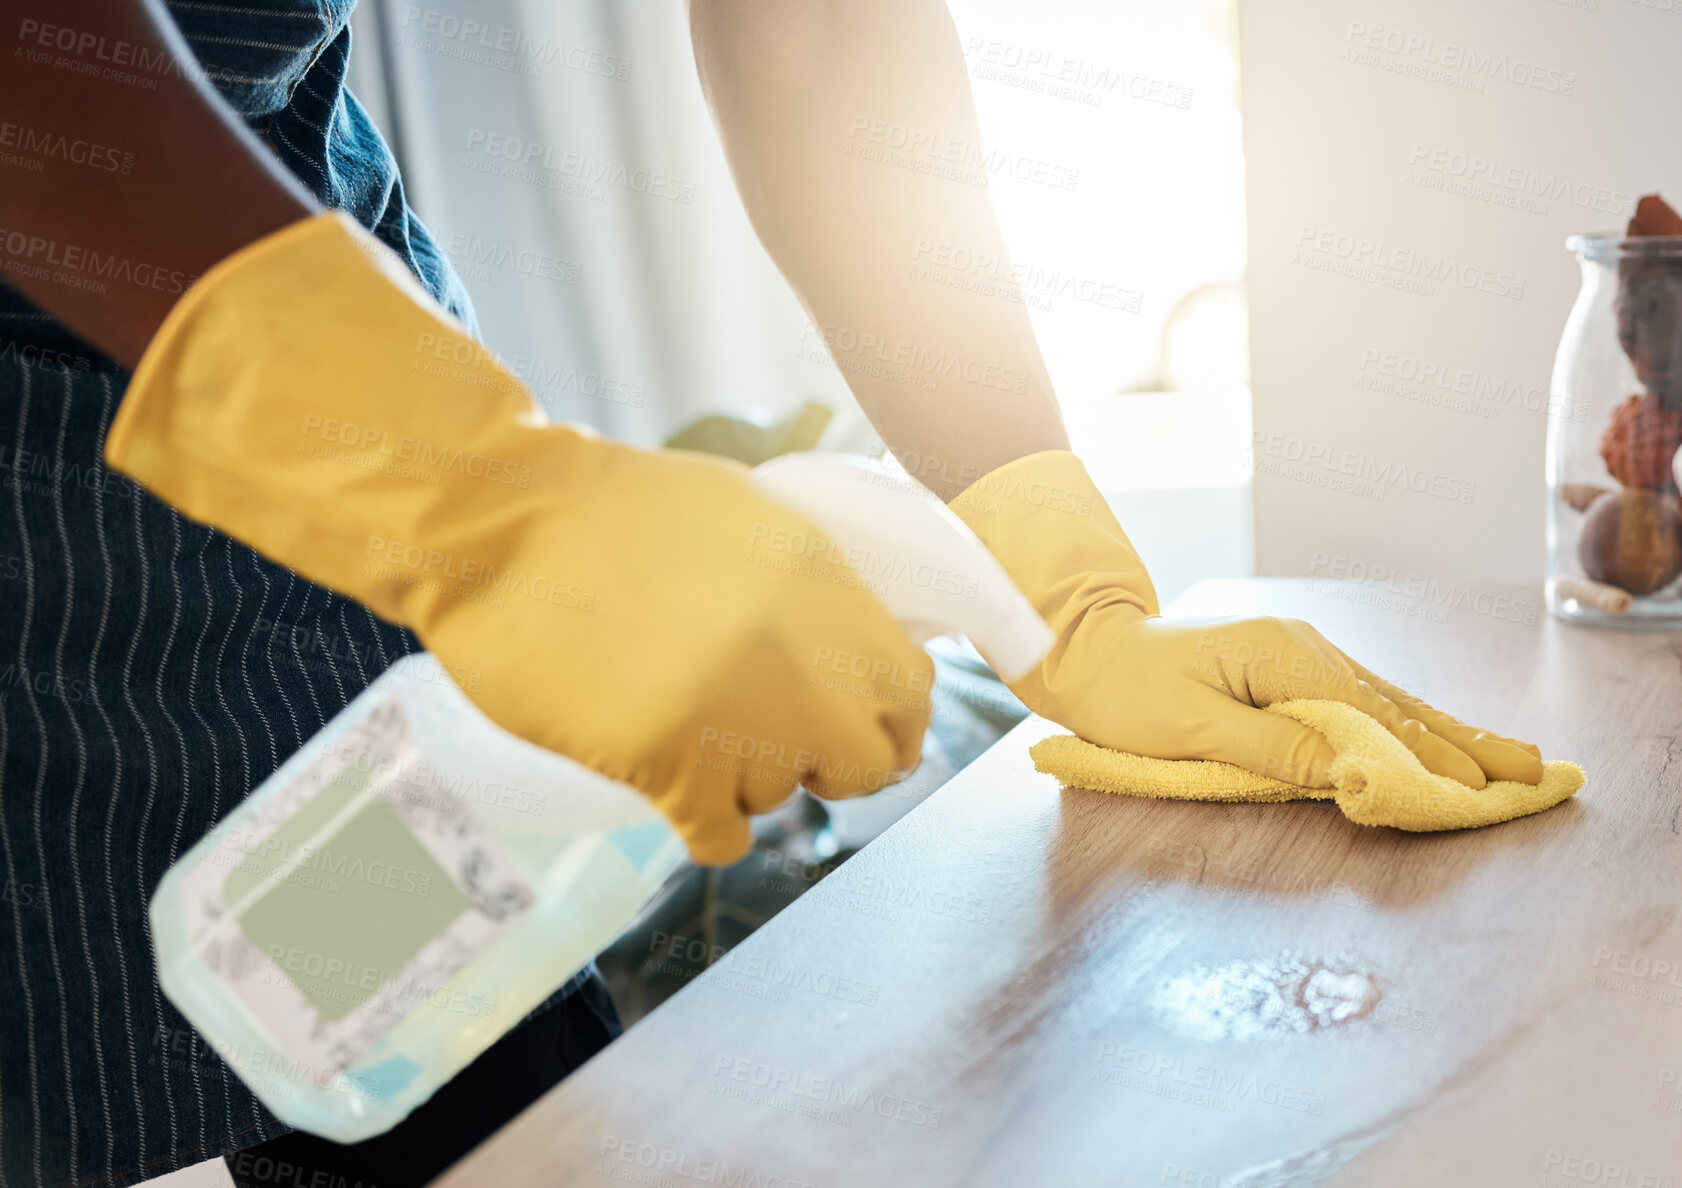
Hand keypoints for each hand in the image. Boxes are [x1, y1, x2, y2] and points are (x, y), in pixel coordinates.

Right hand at [106, 212, 930, 864]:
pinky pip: (720, 836)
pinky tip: (680, 787)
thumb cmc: (609, 507)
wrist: (498, 523)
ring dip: (749, 779)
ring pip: (779, 797)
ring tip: (696, 730)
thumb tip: (849, 640)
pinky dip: (704, 822)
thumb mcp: (744, 512)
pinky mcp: (665, 763)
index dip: (896, 722)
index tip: (872, 731)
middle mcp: (795, 658)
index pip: (910, 691)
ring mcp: (733, 716)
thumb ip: (810, 581)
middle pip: (865, 764)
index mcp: (822, 585)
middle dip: (835, 766)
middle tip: (790, 748)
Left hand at [1024, 609, 1541, 788]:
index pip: (1374, 719)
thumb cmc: (1126, 694)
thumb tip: (1352, 772)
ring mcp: (1299, 655)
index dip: (1428, 760)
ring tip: (1506, 760)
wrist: (1086, 649)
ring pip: (1387, 702)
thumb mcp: (1194, 729)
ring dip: (1445, 735)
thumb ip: (1275, 752)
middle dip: (1463, 745)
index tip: (1480, 794)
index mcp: (1285, 659)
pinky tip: (1434, 737)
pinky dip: (1405, 723)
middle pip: (1397, 706)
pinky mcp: (1287, 670)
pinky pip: (1360, 701)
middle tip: (1530, 775)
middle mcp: (1304, 649)